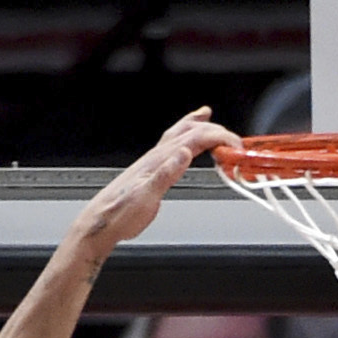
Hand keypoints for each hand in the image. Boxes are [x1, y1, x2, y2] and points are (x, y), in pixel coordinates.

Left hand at [76, 108, 241, 251]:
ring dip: (195, 125)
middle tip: (231, 137)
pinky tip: (184, 145)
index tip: (234, 144)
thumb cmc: (121, 212)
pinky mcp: (151, 171)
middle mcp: (156, 157)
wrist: (103, 222)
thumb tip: (185, 153)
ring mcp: (153, 162)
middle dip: (212, 130)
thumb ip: (165, 174)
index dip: (217, 137)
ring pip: (177, 135)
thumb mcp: (146, 197)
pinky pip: (170, 147)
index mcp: (158, 161)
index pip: (193, 139)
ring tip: (205, 115)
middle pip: (187, 132)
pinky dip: (183, 139)